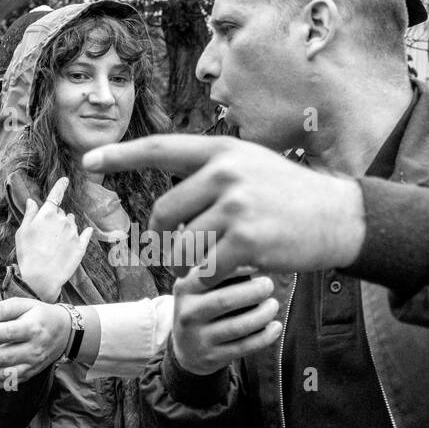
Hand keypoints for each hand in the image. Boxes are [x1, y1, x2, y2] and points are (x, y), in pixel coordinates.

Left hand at [0, 297, 71, 388]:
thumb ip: (3, 309)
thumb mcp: (25, 304)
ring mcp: (32, 365)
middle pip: (2, 356)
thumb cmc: (40, 315)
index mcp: (33, 329)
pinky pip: (7, 382)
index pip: (7, 332)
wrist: (65, 333)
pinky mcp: (28, 374)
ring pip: (3, 373)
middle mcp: (33, 350)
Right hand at [15, 176, 91, 301]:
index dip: (60, 186)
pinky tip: (86, 232)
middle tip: (46, 233)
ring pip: (72, 223)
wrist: (41, 278)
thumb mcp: (22, 232)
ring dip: (66, 227)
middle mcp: (63, 220)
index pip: (56, 195)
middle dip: (56, 217)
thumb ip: (30, 214)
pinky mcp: (81, 246)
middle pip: (62, 212)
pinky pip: (85, 234)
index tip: (65, 179)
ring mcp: (74, 233)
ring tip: (56, 242)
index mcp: (48, 214)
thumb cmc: (27, 254)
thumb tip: (32, 201)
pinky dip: (85, 232)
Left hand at [83, 135, 365, 280]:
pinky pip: (205, 269)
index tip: (89, 161)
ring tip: (224, 256)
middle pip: (163, 214)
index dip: (121, 156)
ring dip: (194, 262)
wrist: (339, 217)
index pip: (160, 149)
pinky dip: (212, 278)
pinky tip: (236, 270)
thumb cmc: (290, 197)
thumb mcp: (251, 167)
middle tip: (192, 248)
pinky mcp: (246, 241)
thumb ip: (211, 175)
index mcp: (222, 150)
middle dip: (167, 238)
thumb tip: (165, 207)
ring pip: (183, 246)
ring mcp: (236, 206)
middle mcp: (226, 173)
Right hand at [170, 272, 279, 375]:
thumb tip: (253, 254)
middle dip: (253, 291)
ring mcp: (198, 338)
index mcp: (184, 288)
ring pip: (237, 326)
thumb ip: (218, 271)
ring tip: (273, 305)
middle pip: (225, 300)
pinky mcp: (211, 357)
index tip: (257, 261)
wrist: (187, 350)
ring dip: (262, 315)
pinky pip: (243, 347)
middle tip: (269, 285)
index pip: (210, 273)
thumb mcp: (198, 286)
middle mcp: (187, 313)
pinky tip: (275, 327)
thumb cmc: (202, 307)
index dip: (237, 267)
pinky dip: (264, 337)